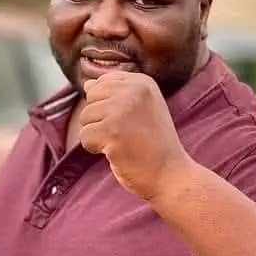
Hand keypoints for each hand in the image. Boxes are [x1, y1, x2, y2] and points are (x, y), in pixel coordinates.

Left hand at [79, 71, 189, 201]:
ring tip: (124, 142)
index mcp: (142, 82)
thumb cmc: (153, 143)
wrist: (170, 173)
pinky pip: (85, 137)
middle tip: (127, 132)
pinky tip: (118, 152)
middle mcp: (134, 90)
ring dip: (99, 135)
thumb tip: (87, 83)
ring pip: (85, 117)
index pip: (102, 83)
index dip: (109, 106)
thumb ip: (117, 93)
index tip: (133, 120)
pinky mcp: (112, 131)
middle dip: (101, 119)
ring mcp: (123, 110)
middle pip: (91, 98)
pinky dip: (96, 149)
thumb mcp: (143, 108)